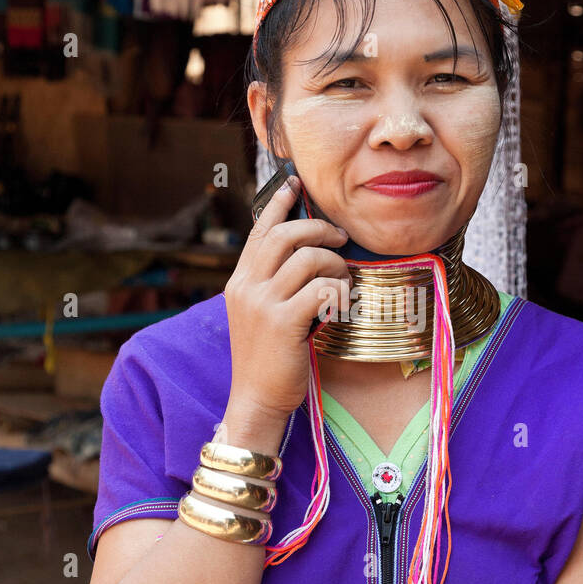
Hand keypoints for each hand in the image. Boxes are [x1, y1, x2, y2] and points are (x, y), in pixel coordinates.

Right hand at [224, 173, 351, 423]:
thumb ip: (273, 284)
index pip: (260, 231)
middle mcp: (246, 286)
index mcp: (239, 281)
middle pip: (287, 235)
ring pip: (308, 259)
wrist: (256, 399)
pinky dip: (339, 291)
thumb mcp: (260, 314)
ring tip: (343, 283)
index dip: (279, 204)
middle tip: (341, 239)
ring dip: (335, 266)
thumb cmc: (267, 358)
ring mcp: (262, 303)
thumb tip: (306, 255)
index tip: (295, 184)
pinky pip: (322, 289)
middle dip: (320, 230)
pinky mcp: (283, 322)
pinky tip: (341, 304)